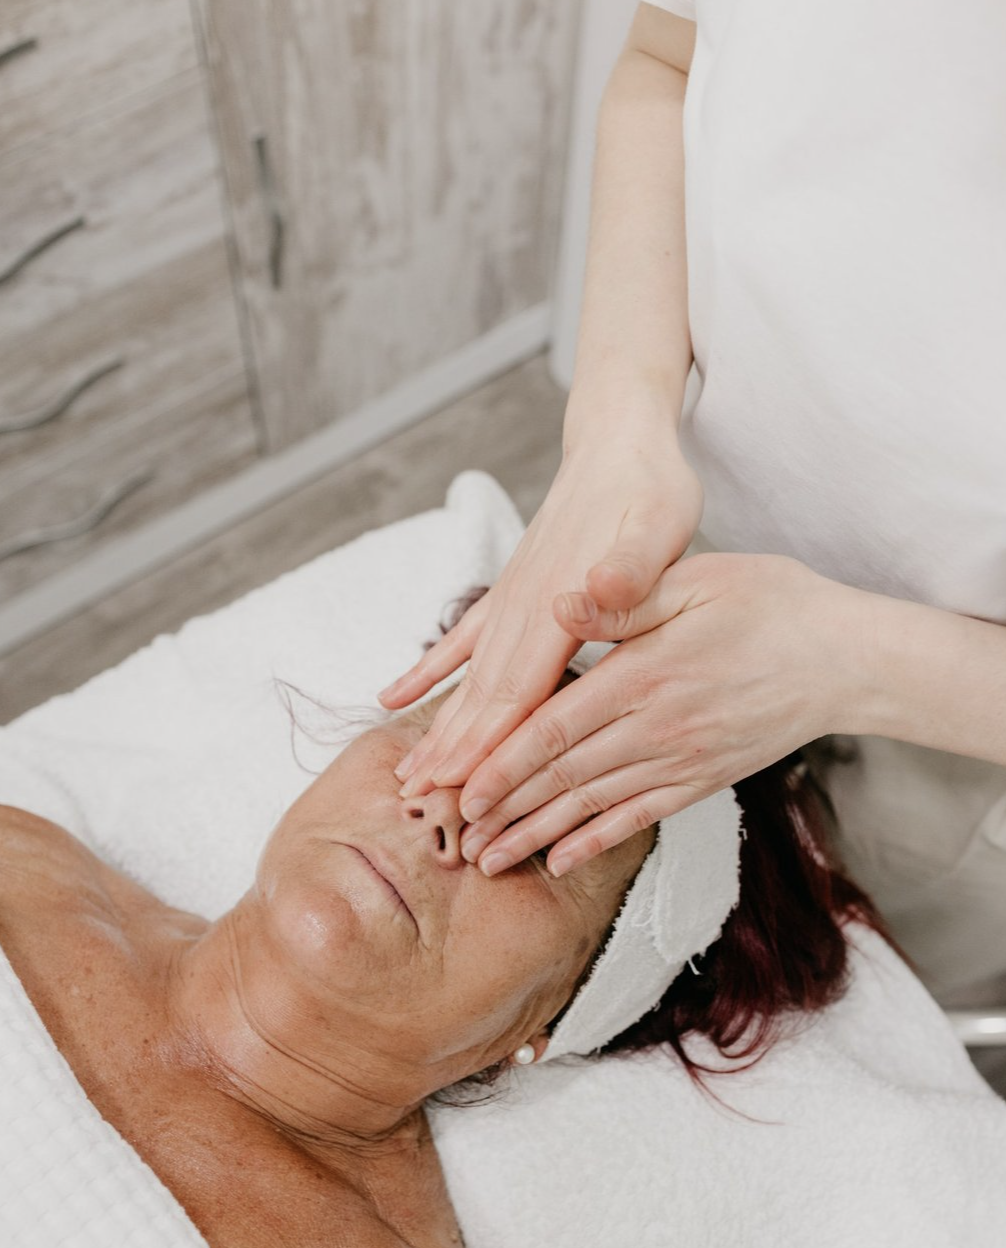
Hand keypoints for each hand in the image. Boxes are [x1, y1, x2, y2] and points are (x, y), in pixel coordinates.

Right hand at [378, 430, 702, 796]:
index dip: (490, 746)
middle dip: (454, 755)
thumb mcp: (660, 523)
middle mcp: (525, 608)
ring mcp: (511, 600)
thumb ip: (631, 564)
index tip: (464, 792)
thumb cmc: (650, 487)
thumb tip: (599, 588)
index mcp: (562, 607)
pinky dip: (427, 672)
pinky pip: (459, 642)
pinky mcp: (510, 591)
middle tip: (422, 807)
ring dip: (438, 727)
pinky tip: (394, 696)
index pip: (519, 692)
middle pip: (483, 697)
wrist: (618, 440)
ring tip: (408, 775)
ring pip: (468, 679)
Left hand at [455, 552, 871, 875]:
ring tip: (489, 859)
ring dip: (536, 835)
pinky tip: (561, 861)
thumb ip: (624, 598)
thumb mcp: (697, 580)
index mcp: (645, 675)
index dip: (501, 763)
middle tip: (455, 837)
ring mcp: (682, 760)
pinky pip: (640, 818)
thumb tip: (558, 602)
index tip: (458, 789)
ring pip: (593, 806)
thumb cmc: (770, 604)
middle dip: (503, 810)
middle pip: (563, 777)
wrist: (846, 660)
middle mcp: (657, 728)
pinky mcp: (703, 779)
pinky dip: (597, 842)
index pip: (554, 729)